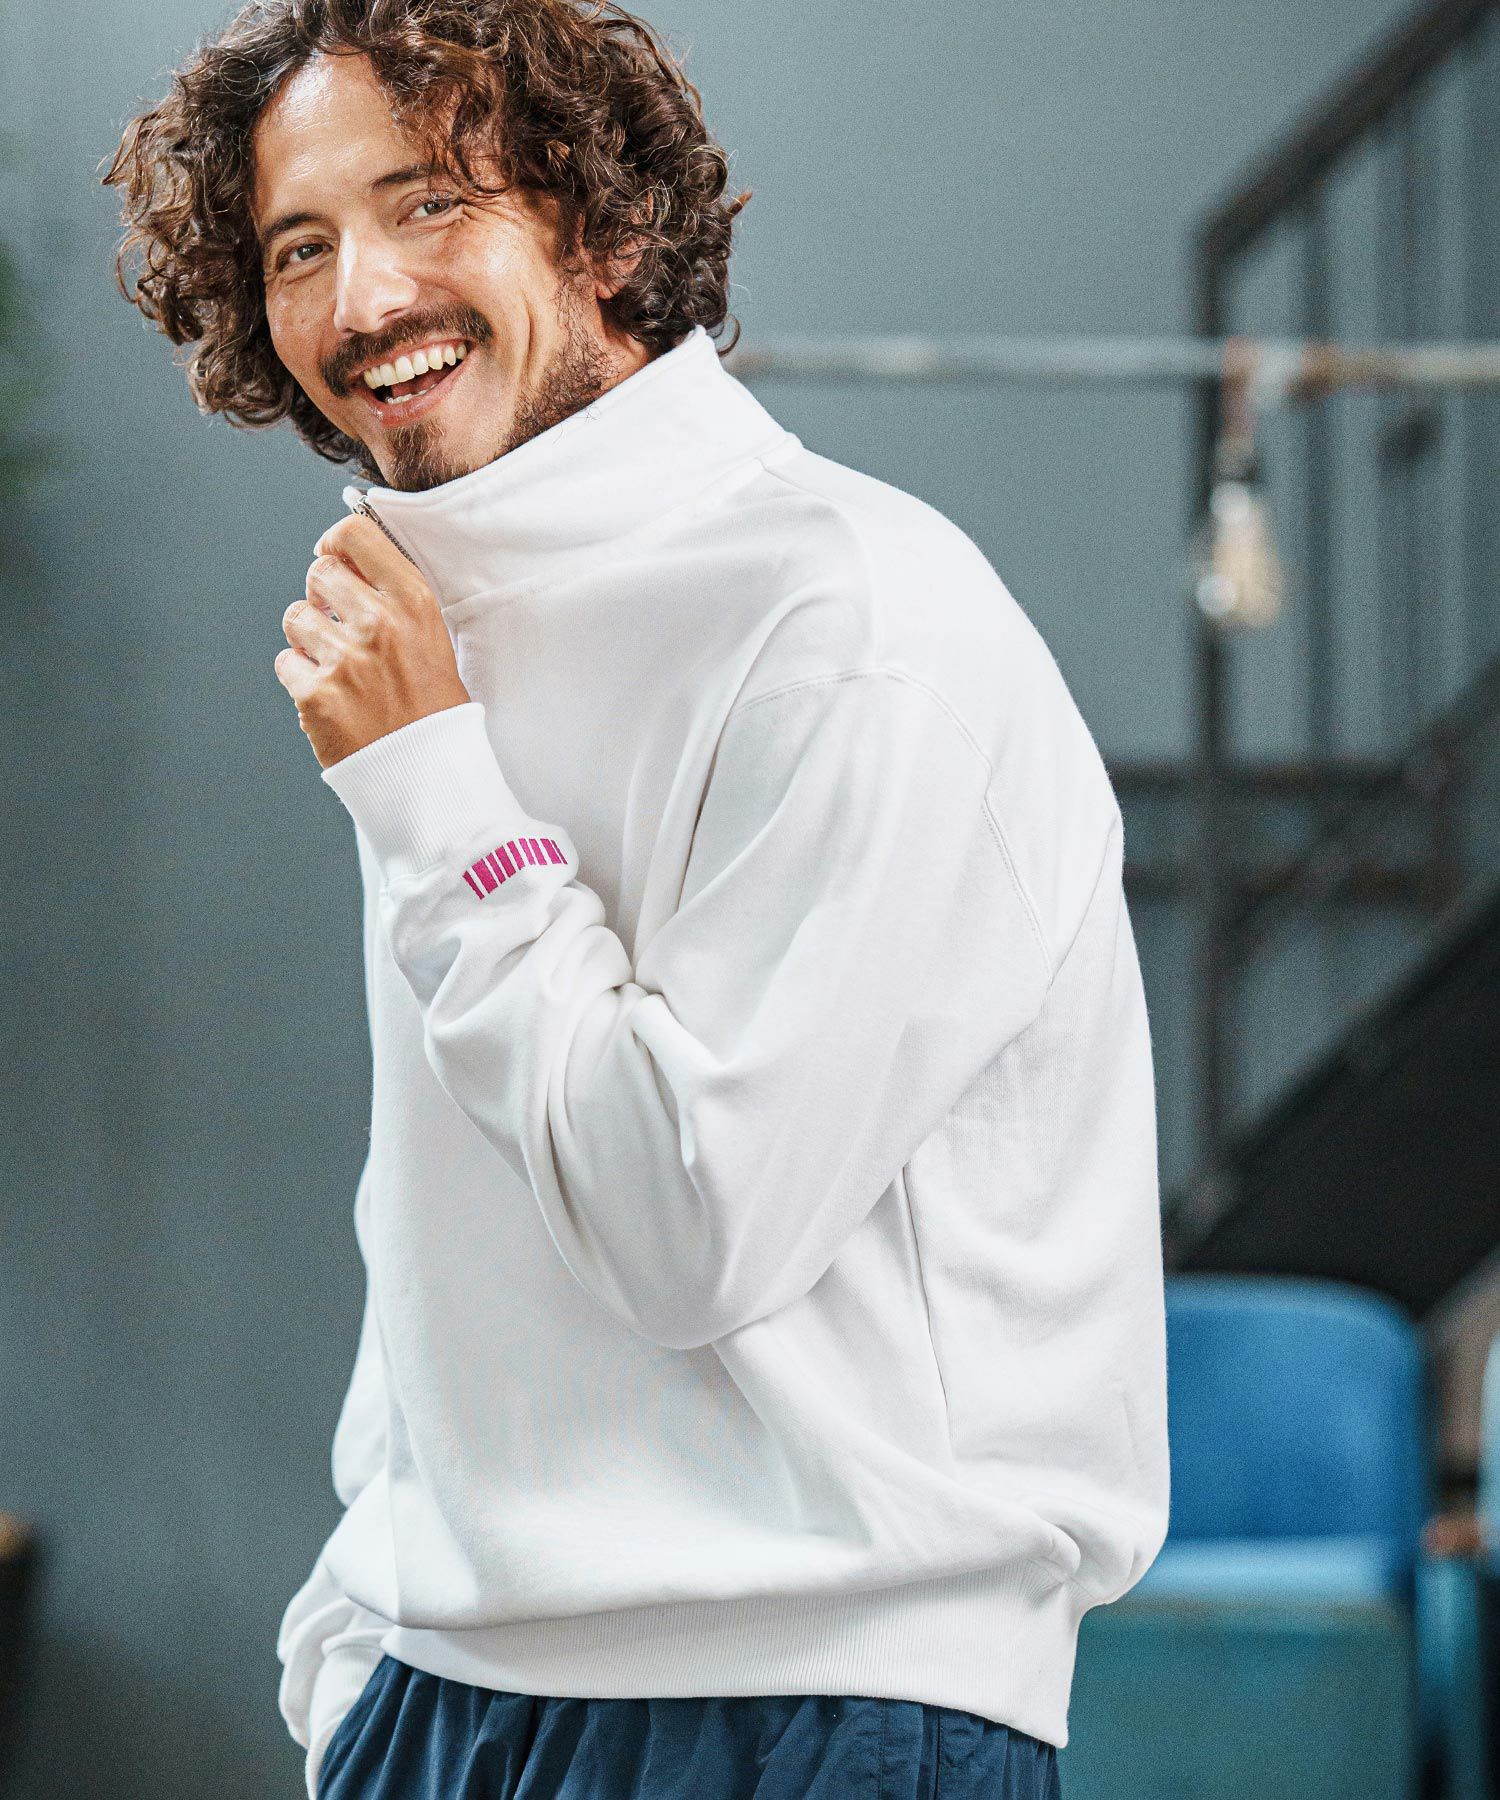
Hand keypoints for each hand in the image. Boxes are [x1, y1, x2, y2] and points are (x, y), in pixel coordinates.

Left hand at [274, 513, 471, 768]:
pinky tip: (329, 693)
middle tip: (338, 622)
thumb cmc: (434, 707)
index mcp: (414, 603)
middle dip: (322, 595)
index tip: (334, 558)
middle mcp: (379, 624)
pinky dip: (301, 677)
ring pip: (295, 617)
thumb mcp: (434, 637)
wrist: (430, 773)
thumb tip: (342, 561)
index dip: (336, 542)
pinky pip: (286, 663)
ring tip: (336, 664)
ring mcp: (345, 659)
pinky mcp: (316, 694)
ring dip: (308, 637)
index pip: (356, 534)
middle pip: (319, 573)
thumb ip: (394, 597)